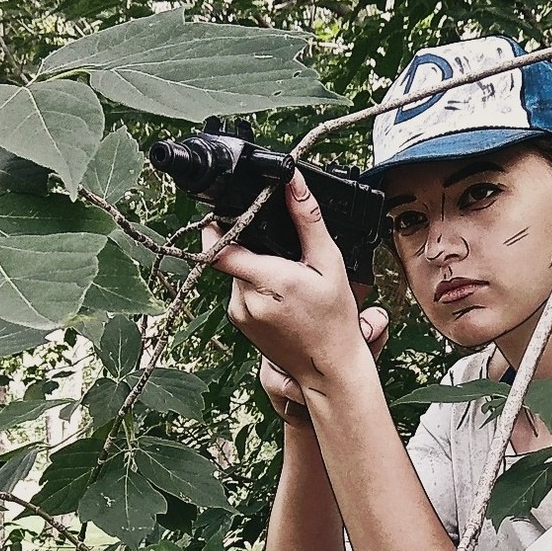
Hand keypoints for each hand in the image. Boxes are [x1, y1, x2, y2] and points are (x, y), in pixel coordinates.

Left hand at [208, 171, 384, 405]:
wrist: (328, 368)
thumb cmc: (333, 321)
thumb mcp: (329, 263)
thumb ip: (307, 219)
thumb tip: (293, 183)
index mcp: (266, 280)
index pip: (219, 247)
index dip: (217, 226)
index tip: (226, 213)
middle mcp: (245, 299)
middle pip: (232, 255)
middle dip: (252, 247)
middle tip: (282, 255)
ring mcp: (239, 313)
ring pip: (236, 272)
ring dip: (255, 267)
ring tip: (286, 280)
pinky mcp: (239, 323)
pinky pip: (239, 290)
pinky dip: (255, 285)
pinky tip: (280, 296)